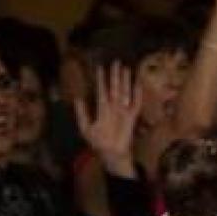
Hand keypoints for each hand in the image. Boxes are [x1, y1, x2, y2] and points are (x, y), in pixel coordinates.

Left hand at [76, 63, 142, 178]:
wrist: (110, 153)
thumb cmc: (97, 142)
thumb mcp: (85, 128)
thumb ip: (82, 113)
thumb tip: (78, 98)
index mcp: (102, 109)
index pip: (102, 91)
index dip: (101, 80)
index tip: (100, 67)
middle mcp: (113, 107)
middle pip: (115, 88)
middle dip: (115, 76)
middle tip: (116, 62)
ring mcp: (123, 111)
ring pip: (125, 93)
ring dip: (126, 81)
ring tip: (126, 69)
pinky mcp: (131, 117)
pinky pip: (135, 104)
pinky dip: (137, 94)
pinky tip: (138, 85)